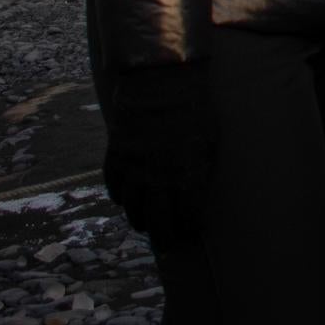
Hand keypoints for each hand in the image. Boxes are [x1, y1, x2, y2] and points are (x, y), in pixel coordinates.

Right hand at [99, 61, 217, 245]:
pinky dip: (122, 198)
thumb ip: (202, 169)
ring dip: (142, 220)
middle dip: (164, 238)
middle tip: (168, 244)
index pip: (189, 217)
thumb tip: (199, 190)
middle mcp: (160, 179)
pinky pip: (115, 190)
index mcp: (188, 175)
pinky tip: (129, 199)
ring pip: (134, 211)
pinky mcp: (116, 158)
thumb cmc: (194, 108)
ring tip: (148, 223)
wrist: (160, 81)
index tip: (192, 230)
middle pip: (159, 224)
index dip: (191, 227)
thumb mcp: (209, 139)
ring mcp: (135, 170)